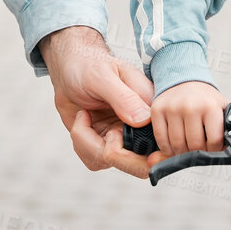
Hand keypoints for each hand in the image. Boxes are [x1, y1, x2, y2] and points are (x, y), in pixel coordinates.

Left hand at [41, 25, 156, 177]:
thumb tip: (144, 120)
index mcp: (150, 106)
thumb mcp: (103, 76)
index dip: (142, 149)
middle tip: (90, 125)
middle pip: (140, 163)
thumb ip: (123, 98)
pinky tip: (80, 122)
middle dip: (111, 153)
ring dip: (87, 143)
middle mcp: (141, 126)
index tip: (114, 135)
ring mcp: (123, 137)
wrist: (70, 69)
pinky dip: (82, 145)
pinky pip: (96, 161)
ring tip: (82, 117)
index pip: (160, 139)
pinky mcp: (106, 144)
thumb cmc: (89, 66)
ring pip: (112, 162)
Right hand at [152, 80, 226, 155]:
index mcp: (210, 106)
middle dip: (198, 152)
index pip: (214, 141)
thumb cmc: (203, 97)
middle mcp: (190, 106)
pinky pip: (161, 140)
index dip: (214, 150)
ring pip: (177, 145)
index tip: (212, 148)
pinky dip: (167, 148)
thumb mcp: (221, 107)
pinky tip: (173, 144)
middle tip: (199, 149)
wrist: (184, 79)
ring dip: (182, 152)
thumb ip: (227, 126)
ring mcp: (172, 108)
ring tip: (186, 147)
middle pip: (194, 146)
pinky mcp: (158, 110)